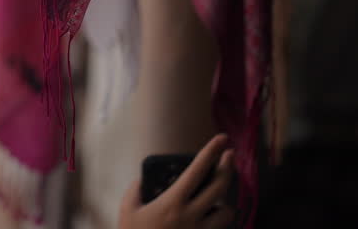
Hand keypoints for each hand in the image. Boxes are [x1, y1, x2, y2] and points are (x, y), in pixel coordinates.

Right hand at [119, 134, 234, 228]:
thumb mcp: (127, 208)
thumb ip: (136, 188)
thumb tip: (145, 177)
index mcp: (172, 202)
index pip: (197, 170)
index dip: (211, 151)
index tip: (221, 137)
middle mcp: (191, 216)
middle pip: (220, 186)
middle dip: (228, 167)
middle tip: (230, 155)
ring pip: (228, 212)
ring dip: (226, 200)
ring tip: (220, 196)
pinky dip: (222, 221)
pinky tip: (217, 215)